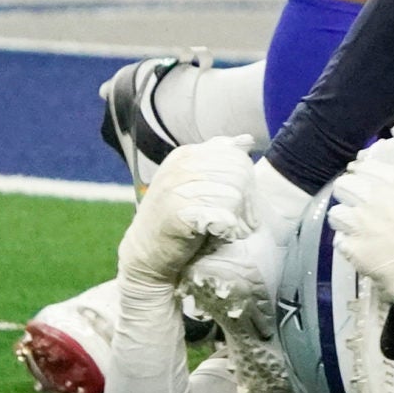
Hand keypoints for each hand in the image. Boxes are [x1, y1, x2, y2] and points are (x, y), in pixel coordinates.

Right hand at [116, 136, 253, 287]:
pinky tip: (220, 235)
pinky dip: (226, 229)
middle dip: (248, 199)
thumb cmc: (176, 217)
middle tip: (244, 220)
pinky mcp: (175, 214)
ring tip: (230, 229)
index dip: (247, 181)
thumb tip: (247, 139)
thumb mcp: (195, 182)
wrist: (146, 252)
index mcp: (185, 155)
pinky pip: (221, 216)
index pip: (236, 157)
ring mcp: (174, 188)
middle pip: (238, 175)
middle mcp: (179, 167)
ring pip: (233, 196)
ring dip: (239, 217)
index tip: (243, 202)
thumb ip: (219, 160)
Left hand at [329, 128, 393, 310]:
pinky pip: (338, 240)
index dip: (366, 173)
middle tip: (367, 204)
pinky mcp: (352, 251)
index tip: (374, 183)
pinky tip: (363, 245)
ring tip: (362, 225)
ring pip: (336, 212)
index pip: (364, 166)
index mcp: (393, 181)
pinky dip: (348, 242)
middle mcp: (371, 199)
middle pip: (344, 185)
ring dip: (346, 217)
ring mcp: (359, 227)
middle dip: (352, 191)